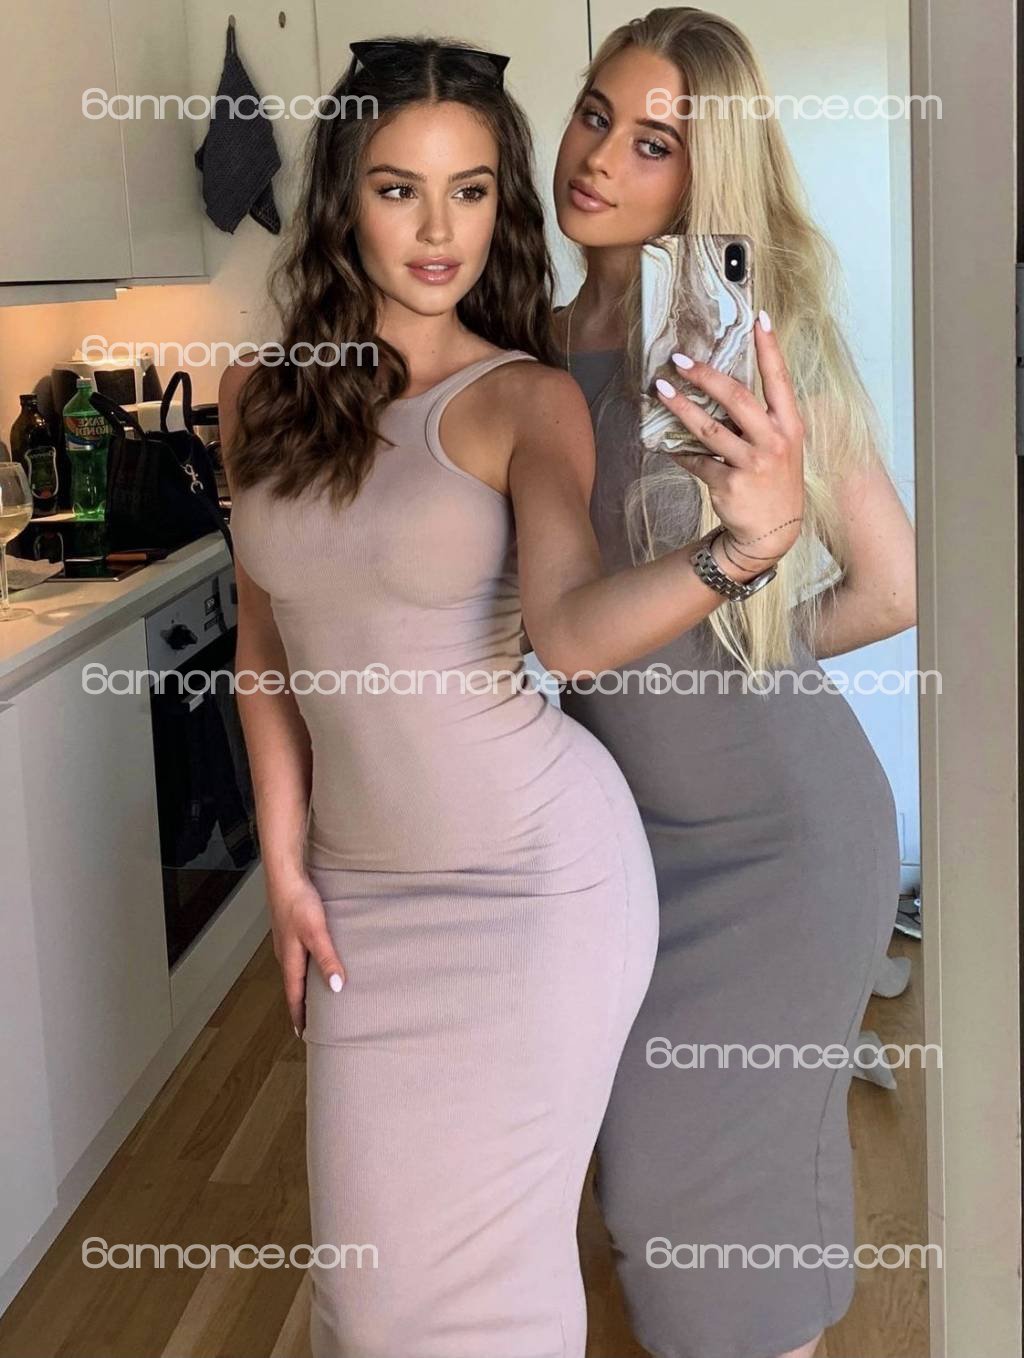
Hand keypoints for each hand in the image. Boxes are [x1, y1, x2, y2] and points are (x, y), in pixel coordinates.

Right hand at [267, 873, 346, 1035]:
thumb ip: (326, 959)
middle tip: (313, 1022)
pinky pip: (298, 957)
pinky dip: (306, 968)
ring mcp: (287, 942)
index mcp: (289, 960)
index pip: (293, 996)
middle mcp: (285, 955)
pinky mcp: (291, 930)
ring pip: (296, 971)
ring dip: (304, 987)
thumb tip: (335, 988)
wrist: (284, 876)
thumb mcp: (316, 932)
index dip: (299, 1016)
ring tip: (316, 998)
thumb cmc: (298, 903)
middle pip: (294, 987)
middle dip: (302, 1005)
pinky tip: (316, 962)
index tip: (304, 1034)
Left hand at [653, 312, 804, 561]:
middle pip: (736, 398)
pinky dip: (680, 452)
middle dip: (705, 375)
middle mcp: (773, 441)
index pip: (779, 379)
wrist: (772, 533)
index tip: (759, 317)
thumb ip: (760, 420)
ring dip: (681, 408)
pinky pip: (697, 461)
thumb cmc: (774, 481)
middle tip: (679, 359)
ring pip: (709, 429)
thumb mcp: (782, 447)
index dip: (770, 348)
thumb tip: (723, 387)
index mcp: (789, 426)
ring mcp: (752, 464)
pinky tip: (667, 444)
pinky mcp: (729, 485)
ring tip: (661, 391)